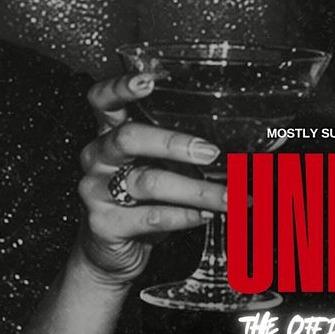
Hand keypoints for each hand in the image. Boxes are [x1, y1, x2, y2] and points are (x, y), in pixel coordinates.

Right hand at [75, 74, 226, 286]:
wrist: (112, 252)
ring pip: (147, 182)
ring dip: (197, 190)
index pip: (102, 100)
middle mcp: (97, 156)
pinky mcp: (104, 224)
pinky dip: (184, 216)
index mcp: (109, 133)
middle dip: (174, 143)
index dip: (121, 87)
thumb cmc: (141, 200)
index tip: (149, 81)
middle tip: (212, 152)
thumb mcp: (157, 166)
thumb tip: (238, 141)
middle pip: (128, 137)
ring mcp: (96, 190)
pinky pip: (150, 217)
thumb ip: (180, 149)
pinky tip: (205, 215)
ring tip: (230, 196)